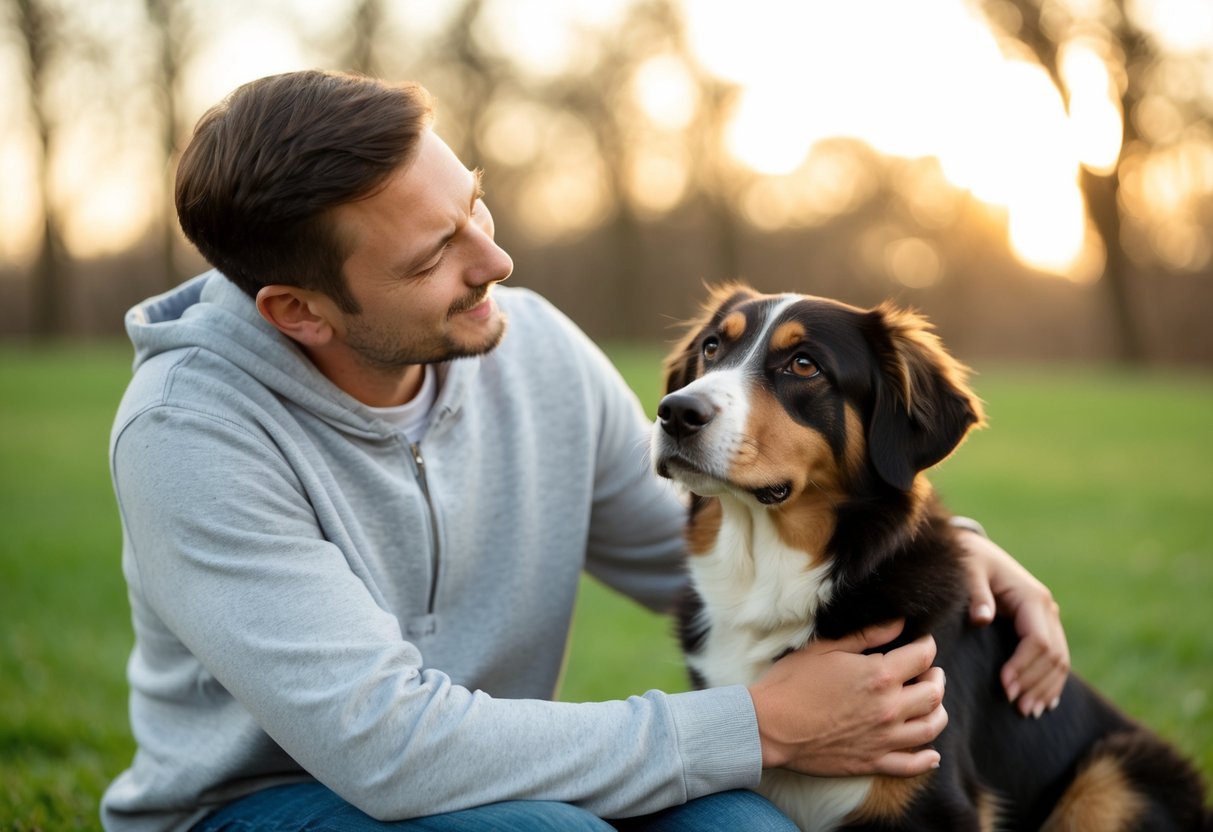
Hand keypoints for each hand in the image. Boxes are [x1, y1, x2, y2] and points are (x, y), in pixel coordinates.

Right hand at [748, 620, 945, 777]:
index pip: (923, 656)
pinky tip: (931, 752)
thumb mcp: (825, 647)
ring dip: (937, 712)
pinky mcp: (872, 761)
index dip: (926, 644)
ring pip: (930, 727)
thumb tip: (900, 623)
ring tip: (931, 703)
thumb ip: (867, 635)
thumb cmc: (792, 682)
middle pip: (934, 692)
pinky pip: (912, 764)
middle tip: (928, 671)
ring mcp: (883, 738)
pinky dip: (927, 759)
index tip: (920, 642)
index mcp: (879, 675)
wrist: (769, 726)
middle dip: (935, 677)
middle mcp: (889, 708)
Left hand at [958, 529, 1069, 717]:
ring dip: (1045, 688)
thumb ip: (975, 593)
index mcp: (1032, 598)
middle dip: (1035, 683)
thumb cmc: (969, 561)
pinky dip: (1051, 681)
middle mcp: (1046, 608)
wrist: (975, 551)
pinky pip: (1055, 657)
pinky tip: (1044, 703)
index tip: (1005, 686)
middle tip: (1017, 706)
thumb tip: (982, 617)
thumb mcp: (968, 571)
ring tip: (1027, 711)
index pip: (1038, 640)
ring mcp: (1047, 618)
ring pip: (1059, 660)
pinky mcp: (1041, 626)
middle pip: (1053, 655)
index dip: (1024, 666)